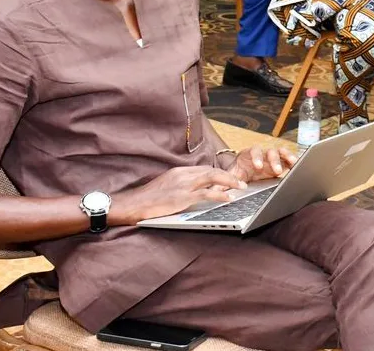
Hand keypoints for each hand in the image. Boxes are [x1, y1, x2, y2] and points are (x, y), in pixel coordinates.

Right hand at [109, 166, 246, 224]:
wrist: (133, 204)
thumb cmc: (148, 199)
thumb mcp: (166, 186)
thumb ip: (180, 185)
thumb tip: (194, 189)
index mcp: (179, 171)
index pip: (205, 169)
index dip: (220, 174)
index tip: (230, 179)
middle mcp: (183, 175)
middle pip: (212, 171)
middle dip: (229, 176)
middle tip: (241, 182)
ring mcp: (183, 185)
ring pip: (212, 179)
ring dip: (230, 182)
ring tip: (240, 187)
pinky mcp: (182, 197)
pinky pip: (206, 194)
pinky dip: (220, 195)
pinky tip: (229, 198)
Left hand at [226, 145, 298, 182]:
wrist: (245, 172)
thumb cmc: (238, 172)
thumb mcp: (230, 177)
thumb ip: (222, 184)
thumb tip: (212, 192)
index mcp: (249, 155)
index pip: (253, 151)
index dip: (257, 157)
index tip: (258, 166)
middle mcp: (262, 154)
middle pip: (269, 151)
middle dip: (273, 160)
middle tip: (276, 170)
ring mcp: (272, 157)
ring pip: (281, 152)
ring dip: (286, 157)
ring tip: (293, 164)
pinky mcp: (281, 162)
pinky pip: (289, 159)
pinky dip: (294, 160)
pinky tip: (300, 165)